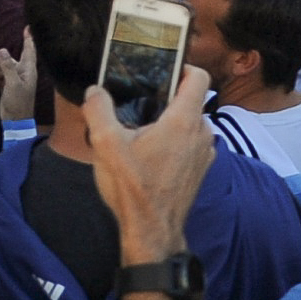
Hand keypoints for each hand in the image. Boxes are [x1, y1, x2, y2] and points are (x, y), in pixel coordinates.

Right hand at [0, 31, 40, 125]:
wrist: (15, 122)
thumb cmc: (19, 103)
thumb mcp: (12, 84)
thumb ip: (7, 66)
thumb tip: (2, 50)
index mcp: (27, 70)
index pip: (29, 50)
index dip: (29, 38)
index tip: (27, 27)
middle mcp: (21, 72)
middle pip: (5, 59)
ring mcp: (13, 79)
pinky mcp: (6, 86)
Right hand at [82, 61, 215, 262]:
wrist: (152, 233)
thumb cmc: (134, 189)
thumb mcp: (105, 144)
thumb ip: (98, 110)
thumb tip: (95, 91)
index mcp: (184, 120)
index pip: (198, 76)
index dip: (182, 66)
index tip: (162, 69)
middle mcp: (202, 133)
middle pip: (191, 100)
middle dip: (167, 99)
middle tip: (140, 104)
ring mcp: (205, 154)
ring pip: (191, 124)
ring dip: (171, 124)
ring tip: (142, 134)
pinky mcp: (201, 171)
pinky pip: (191, 145)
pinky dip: (176, 144)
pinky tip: (151, 157)